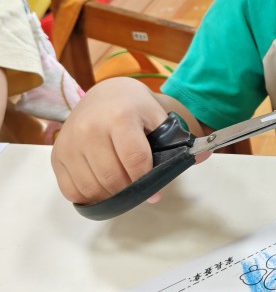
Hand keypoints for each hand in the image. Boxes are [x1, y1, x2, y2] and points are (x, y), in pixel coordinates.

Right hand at [51, 77, 187, 205]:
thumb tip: (202, 156)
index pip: (135, 160)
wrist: (104, 95)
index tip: (155, 192)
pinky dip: (89, 195)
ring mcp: (70, 143)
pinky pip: (72, 191)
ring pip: (92, 187)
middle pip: (113, 178)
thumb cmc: (134, 109)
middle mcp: (90, 129)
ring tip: (122, 184)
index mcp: (120, 117)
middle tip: (138, 187)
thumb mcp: (158, 118)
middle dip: (131, 189)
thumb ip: (178, 140)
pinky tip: (102, 185)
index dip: (147, 181)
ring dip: (111, 194)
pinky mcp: (58, 155)